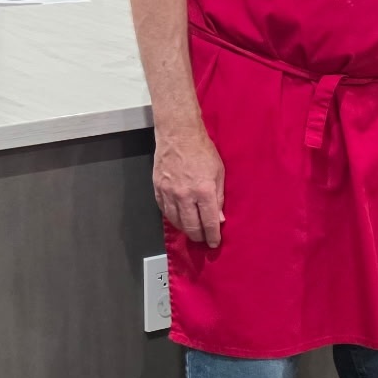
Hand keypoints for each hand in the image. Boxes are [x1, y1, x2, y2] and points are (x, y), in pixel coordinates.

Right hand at [154, 127, 224, 245]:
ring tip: (192, 231)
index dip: (212, 236)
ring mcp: (169, 193)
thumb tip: (219, 219)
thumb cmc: (203, 151)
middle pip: (191, 226)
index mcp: (203, 191)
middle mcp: (185, 195)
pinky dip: (172, 218)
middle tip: (203, 240)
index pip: (208, 222)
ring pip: (176, 221)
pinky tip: (178, 219)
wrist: (179, 135)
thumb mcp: (219, 173)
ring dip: (185, 229)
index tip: (214, 243)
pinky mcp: (158, 188)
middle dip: (198, 236)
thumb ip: (219, 197)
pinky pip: (164, 211)